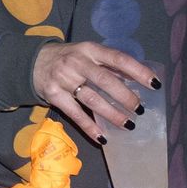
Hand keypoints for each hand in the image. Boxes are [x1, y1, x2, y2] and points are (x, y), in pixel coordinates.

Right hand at [31, 41, 154, 143]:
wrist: (32, 62)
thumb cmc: (68, 59)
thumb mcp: (87, 54)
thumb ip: (108, 66)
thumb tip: (137, 81)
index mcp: (90, 50)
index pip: (118, 59)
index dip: (138, 71)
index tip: (154, 84)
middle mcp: (77, 63)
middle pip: (104, 80)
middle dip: (125, 96)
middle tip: (140, 109)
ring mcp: (64, 79)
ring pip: (91, 99)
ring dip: (111, 114)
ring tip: (128, 125)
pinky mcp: (53, 95)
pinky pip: (75, 114)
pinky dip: (89, 127)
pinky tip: (103, 137)